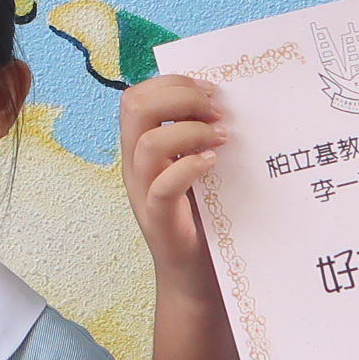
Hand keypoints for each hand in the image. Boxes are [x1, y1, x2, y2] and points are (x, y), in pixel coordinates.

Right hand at [118, 74, 226, 284]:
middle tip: (216, 110)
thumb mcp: (194, 168)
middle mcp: (134, 167)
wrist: (194, 277)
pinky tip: (213, 164)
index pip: (136, 96)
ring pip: (148, 142)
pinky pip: (163, 185)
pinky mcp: (159, 219)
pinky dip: (190, 166)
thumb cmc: (201, 218)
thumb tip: (224, 100)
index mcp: (140, 149)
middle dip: (180, 96)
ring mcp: (143, 192)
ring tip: (221, 137)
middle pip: (134, 107)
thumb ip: (196, 137)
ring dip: (190, 130)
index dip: (172, 83)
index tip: (211, 91)